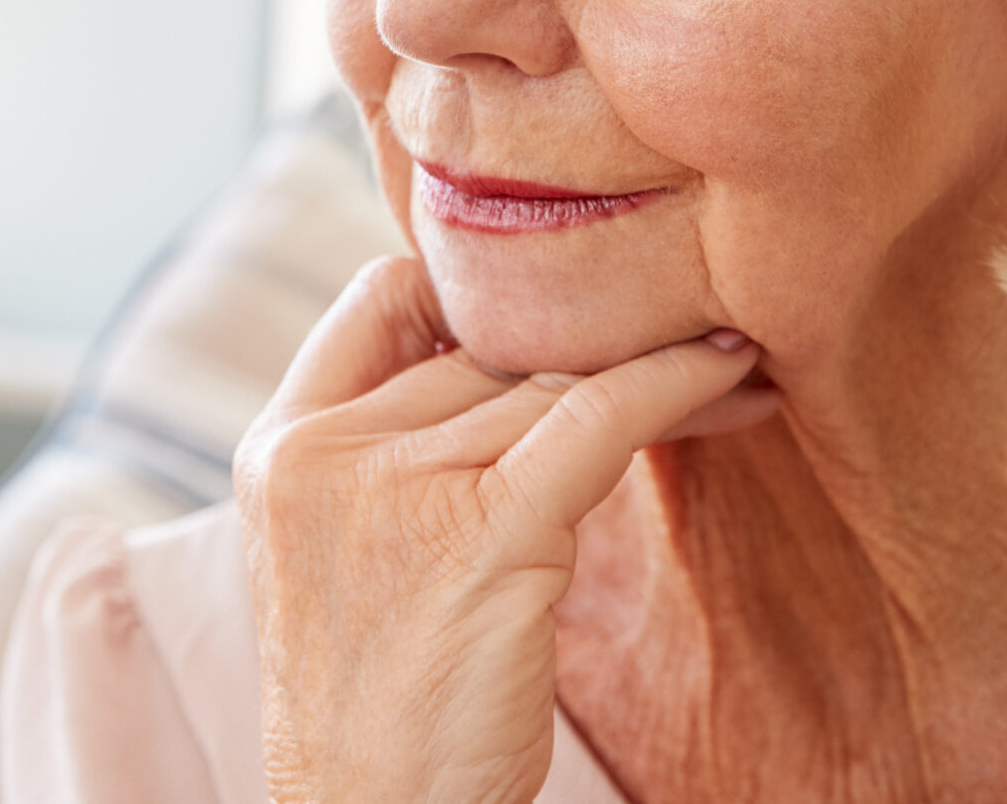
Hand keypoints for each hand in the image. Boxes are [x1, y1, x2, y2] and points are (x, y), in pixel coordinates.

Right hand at [234, 255, 775, 803]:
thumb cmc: (384, 716)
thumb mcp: (356, 560)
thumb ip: (402, 456)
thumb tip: (524, 365)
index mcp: (278, 452)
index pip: (378, 299)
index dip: (471, 289)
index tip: (562, 306)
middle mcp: (321, 453)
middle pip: (481, 347)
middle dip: (585, 341)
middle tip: (684, 324)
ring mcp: (392, 484)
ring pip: (547, 380)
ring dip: (647, 365)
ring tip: (727, 358)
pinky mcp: (480, 528)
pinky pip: (598, 416)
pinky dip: (675, 383)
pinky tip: (728, 367)